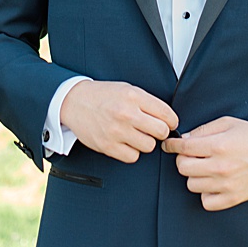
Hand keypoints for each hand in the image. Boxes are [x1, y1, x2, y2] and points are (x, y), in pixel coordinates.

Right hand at [60, 80, 178, 162]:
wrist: (75, 102)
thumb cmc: (105, 95)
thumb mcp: (129, 90)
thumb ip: (149, 103)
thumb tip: (169, 118)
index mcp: (134, 97)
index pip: (167, 114)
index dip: (172, 121)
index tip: (170, 123)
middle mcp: (126, 114)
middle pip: (161, 132)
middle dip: (161, 132)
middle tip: (154, 130)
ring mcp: (116, 131)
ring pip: (149, 146)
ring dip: (146, 142)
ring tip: (138, 135)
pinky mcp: (107, 146)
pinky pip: (133, 157)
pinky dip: (133, 152)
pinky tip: (127, 143)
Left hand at [161, 116, 247, 210]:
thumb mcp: (230, 123)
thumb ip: (204, 130)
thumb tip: (184, 139)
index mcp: (219, 145)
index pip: (183, 148)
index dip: (172, 145)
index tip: (169, 145)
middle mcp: (220, 167)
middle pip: (183, 167)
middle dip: (184, 159)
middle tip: (192, 155)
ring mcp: (226, 185)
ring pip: (191, 184)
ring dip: (195, 175)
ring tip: (207, 168)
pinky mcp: (232, 198)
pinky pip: (205, 201)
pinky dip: (206, 193)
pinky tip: (213, 182)